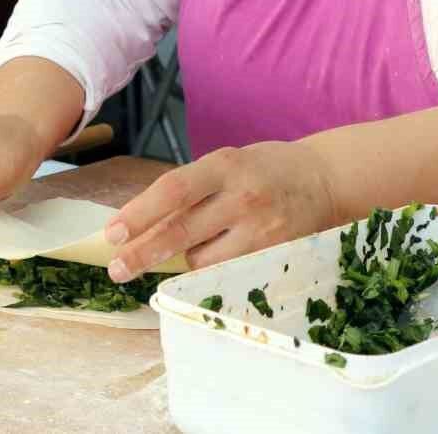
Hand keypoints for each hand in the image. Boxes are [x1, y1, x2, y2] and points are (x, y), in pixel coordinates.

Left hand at [103, 141, 339, 282]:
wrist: (324, 179)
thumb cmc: (262, 169)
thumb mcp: (225, 163)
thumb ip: (191, 188)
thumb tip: (141, 221)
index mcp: (223, 165)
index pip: (172, 191)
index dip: (139, 214)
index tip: (112, 234)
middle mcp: (242, 197)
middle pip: (181, 232)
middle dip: (143, 253)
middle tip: (117, 269)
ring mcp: (261, 230)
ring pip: (202, 261)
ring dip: (184, 260)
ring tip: (195, 245)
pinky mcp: (275, 256)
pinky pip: (229, 274)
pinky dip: (212, 271)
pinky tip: (214, 261)